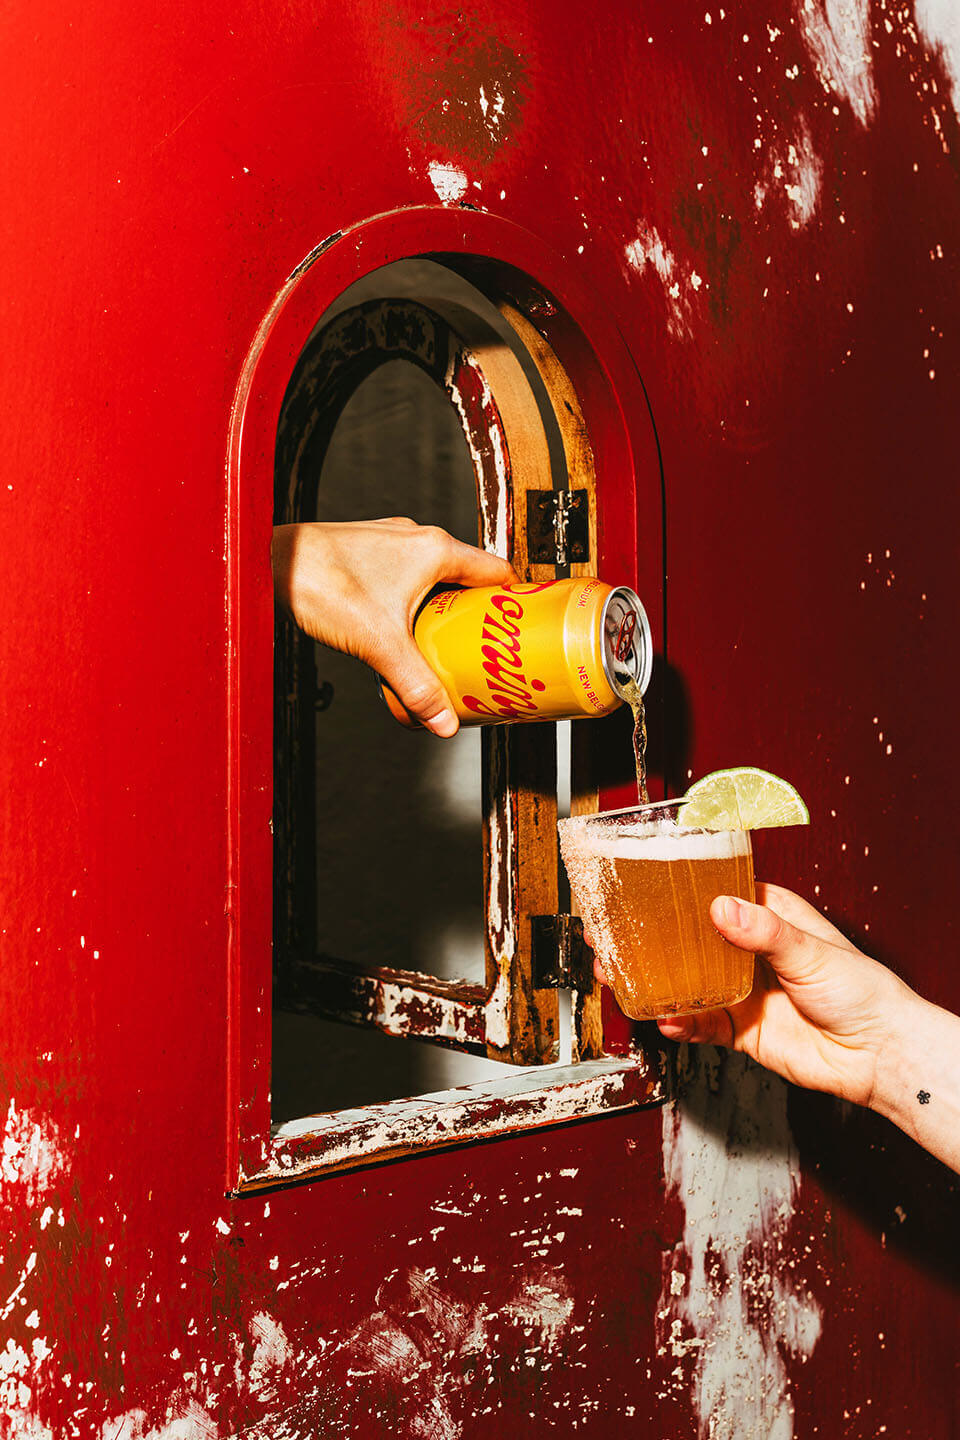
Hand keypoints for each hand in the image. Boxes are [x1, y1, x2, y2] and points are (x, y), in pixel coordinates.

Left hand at [271, 519, 516, 735]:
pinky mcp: (365, 552)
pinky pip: (405, 575)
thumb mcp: (380, 645)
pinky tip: (401, 629)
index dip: (514, 599)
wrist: (266, 563)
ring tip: (445, 644)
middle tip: (484, 647)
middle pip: (466, 575)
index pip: (496, 570)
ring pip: (433, 576)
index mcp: (435, 550)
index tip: (520, 626)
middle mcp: (416, 539)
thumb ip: (415, 685)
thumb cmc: (320, 584)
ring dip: (443, 606)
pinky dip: (413, 600)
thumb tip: (443, 720)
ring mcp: (389, 542)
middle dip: (477, 612)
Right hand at [593, 882, 959, 1171]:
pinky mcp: (740, 1029)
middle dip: (650, 938)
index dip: (677, 889)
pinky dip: (678, 1022)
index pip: (714, 892)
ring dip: (653, 980)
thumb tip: (723, 908)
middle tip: (612, 934)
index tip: (641, 886)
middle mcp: (748, 951)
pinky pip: (699, 1024)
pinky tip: (664, 1018)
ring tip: (621, 974)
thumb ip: (764, 932)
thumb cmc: (863, 991)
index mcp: (768, 916)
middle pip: (688, 939)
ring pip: (685, 981)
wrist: (878, 1055)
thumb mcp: (812, 951)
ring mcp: (741, 991)